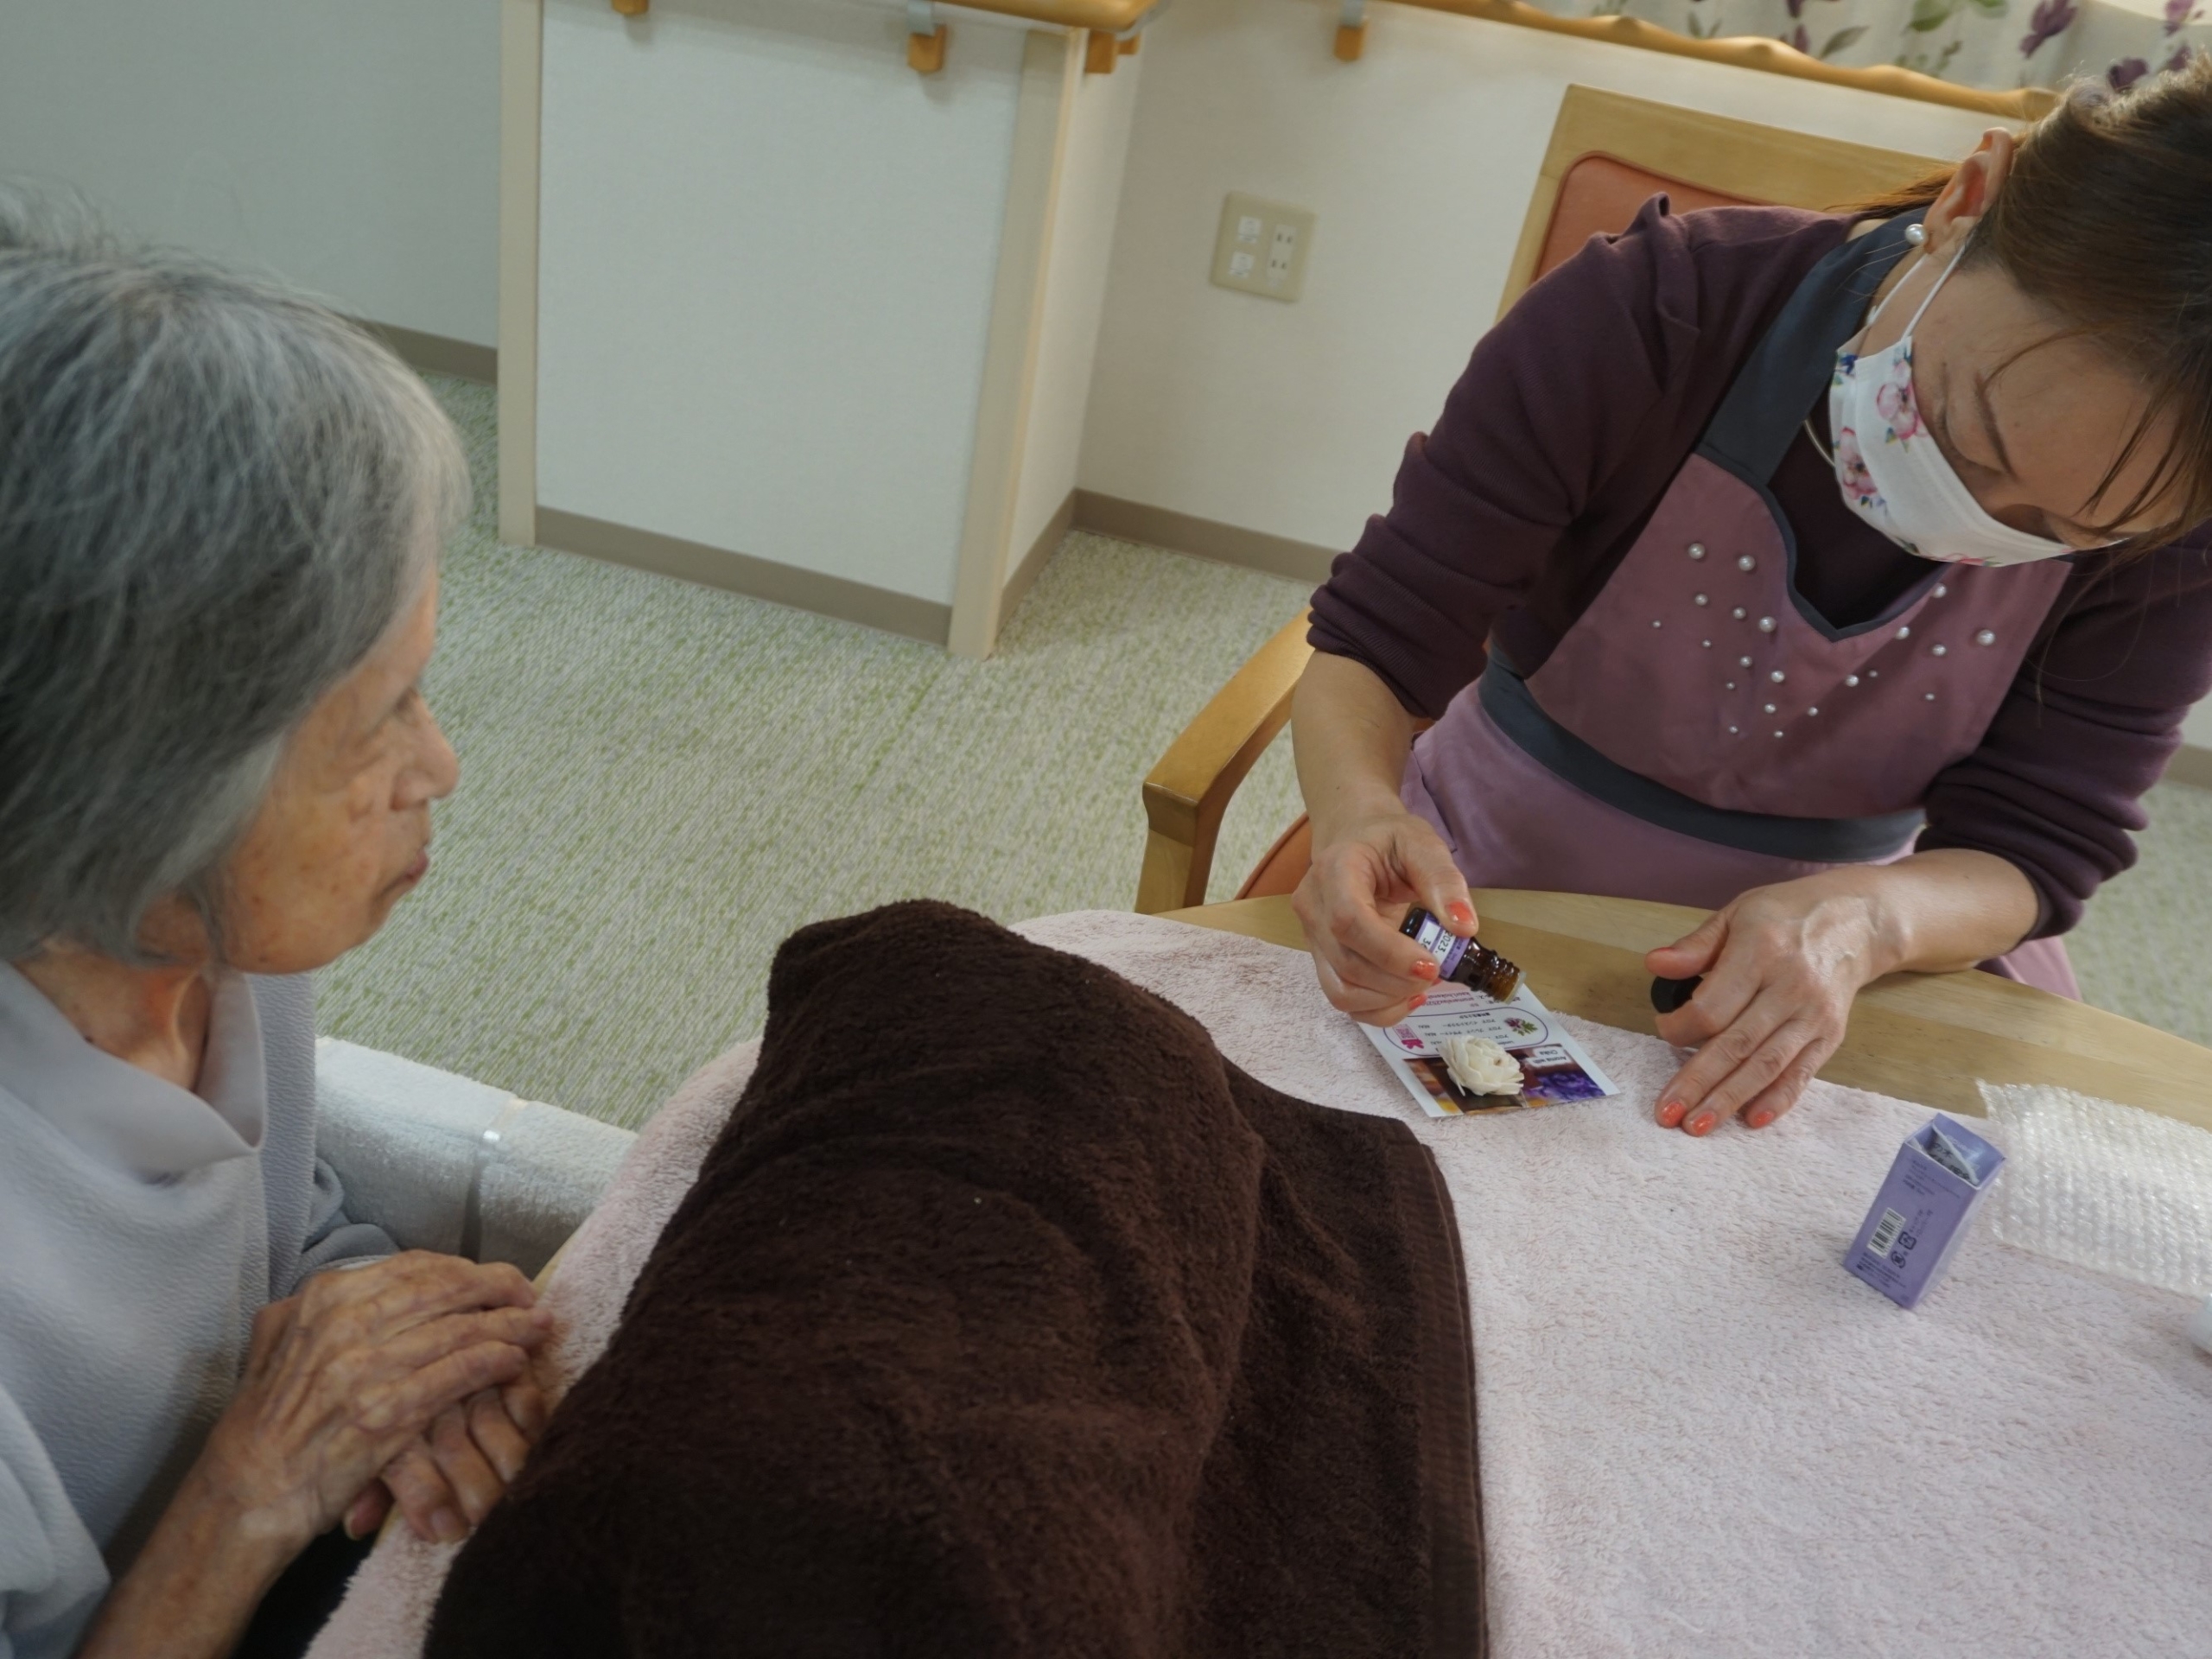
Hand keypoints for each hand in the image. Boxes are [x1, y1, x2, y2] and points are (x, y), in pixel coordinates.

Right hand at [196, 1252, 551, 1553]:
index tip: (495, 1280)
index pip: (415, 1268)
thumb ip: (315, 1308)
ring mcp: (366, 1369)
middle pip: (445, 1291)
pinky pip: (454, 1375)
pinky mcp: (385, 1414)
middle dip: (498, 1290)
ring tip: (538, 1328)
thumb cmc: (264, 1424)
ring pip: (458, 1330)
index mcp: (324, 1299)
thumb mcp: (276, 1343)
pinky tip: (514, 1362)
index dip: (466, 1270)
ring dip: (508, 1327)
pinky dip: (491, 1363)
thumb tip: (357, 1281)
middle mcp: (346, 1325)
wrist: (245, 1493)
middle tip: (530, 1299)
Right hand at [1292, 807, 1476, 1025]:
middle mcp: (1313, 906)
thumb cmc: (1388, 840)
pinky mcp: (1321, 958)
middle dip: (1398, 980)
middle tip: (1437, 971)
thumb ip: (1443, 880)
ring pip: (1340, 990)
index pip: (1348, 921)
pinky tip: (1406, 995)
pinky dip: (1377, 1008)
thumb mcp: (1421, 844)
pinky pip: (1342, 998)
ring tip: (1421, 983)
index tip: (1432, 965)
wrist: (1354, 838)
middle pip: (1346, 962)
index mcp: (1334, 871)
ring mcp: (1312, 936)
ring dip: (1387, 999)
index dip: (1389, 953)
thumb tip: (1464, 928)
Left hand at [1644, 873, 1897, 1134]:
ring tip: (1698, 1126)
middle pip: (1737, 1043)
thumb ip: (1697, 945)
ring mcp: (1814, 1014)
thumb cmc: (1787, 914)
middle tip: (1668, 1114)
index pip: (1713, 1004)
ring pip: (1766, 1065)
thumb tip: (1655, 965)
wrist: (1858, 920)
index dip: (1681, 1027)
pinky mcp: (1831, 1034)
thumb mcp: (1738, 913)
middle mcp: (1790, 987)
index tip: (1664, 1030)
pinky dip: (1778, 1099)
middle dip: (1698, 1082)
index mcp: (1761, 951)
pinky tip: (1751, 1120)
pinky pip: (1802, 1072)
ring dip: (1729, 1099)